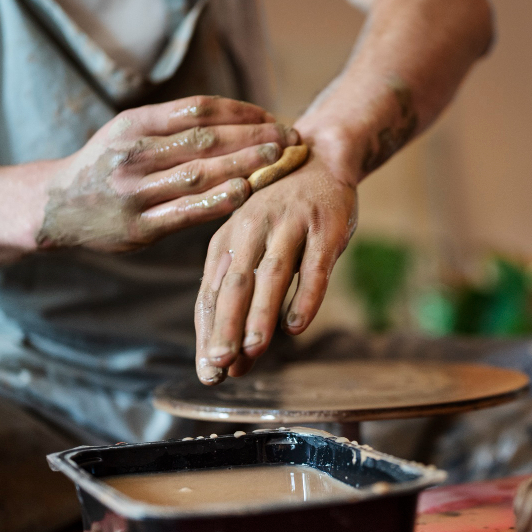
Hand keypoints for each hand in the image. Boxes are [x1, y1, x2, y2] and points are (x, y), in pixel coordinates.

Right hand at [37, 96, 299, 250]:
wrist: (53, 206)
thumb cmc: (106, 165)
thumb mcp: (128, 131)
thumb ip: (173, 126)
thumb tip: (240, 121)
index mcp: (135, 124)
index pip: (198, 110)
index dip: (240, 112)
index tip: (272, 118)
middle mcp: (134, 154)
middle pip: (206, 140)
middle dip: (253, 138)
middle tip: (290, 138)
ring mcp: (135, 192)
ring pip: (199, 174)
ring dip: (243, 165)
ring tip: (277, 160)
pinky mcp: (139, 228)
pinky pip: (186, 213)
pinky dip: (217, 201)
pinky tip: (245, 193)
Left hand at [195, 154, 356, 383]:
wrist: (321, 157)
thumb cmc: (282, 215)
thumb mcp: (252, 246)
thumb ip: (242, 298)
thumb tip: (232, 361)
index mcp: (227, 240)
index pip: (210, 294)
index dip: (207, 335)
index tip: (207, 374)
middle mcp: (251, 230)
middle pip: (234, 286)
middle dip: (224, 328)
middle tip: (218, 366)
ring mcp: (289, 227)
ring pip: (270, 275)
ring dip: (259, 314)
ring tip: (252, 350)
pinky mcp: (324, 228)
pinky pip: (314, 267)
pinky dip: (305, 296)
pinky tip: (297, 325)